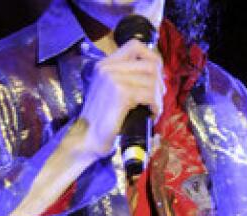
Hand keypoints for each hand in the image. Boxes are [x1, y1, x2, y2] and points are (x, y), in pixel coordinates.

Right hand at [78, 38, 164, 158]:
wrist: (87, 139)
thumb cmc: (101, 120)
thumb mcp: (111, 91)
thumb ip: (127, 78)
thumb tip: (156, 74)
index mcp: (104, 65)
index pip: (135, 45)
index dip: (152, 57)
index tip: (157, 75)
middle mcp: (108, 68)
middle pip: (149, 64)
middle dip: (159, 82)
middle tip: (157, 98)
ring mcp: (113, 79)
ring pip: (152, 80)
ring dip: (159, 97)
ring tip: (154, 108)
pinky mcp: (121, 94)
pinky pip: (149, 94)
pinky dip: (156, 105)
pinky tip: (152, 114)